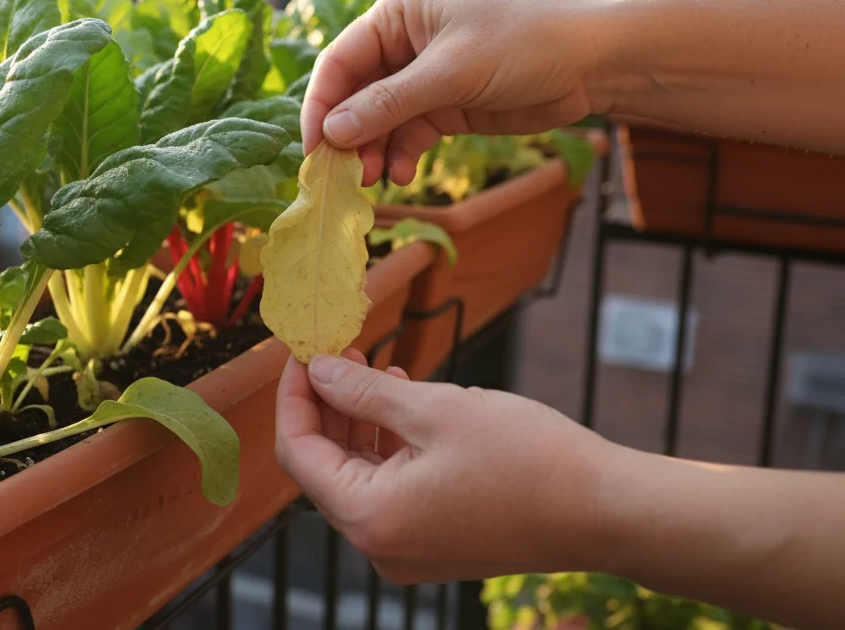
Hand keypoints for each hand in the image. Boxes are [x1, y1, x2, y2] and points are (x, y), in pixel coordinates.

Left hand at [275, 351, 619, 583]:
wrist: (606, 511)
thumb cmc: (527, 460)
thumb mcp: (434, 409)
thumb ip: (364, 392)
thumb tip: (318, 371)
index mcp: (370, 519)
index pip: (299, 452)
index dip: (295, 396)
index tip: (302, 352)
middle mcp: (380, 546)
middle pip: (326, 466)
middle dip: (328, 405)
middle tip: (339, 351)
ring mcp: (408, 550)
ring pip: (360, 476)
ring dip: (360, 421)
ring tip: (375, 368)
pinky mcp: (436, 543)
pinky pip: (392, 490)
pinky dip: (390, 446)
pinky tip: (405, 401)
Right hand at [301, 0, 612, 185]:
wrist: (593, 62)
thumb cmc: (524, 43)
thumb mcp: (451, 73)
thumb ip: (389, 104)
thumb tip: (332, 134)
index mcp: (397, 14)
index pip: (339, 62)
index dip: (321, 106)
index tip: (313, 149)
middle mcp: (403, 43)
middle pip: (355, 95)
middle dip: (348, 135)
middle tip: (342, 176)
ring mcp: (423, 76)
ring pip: (378, 120)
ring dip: (373, 151)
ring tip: (374, 181)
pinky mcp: (444, 106)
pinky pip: (407, 134)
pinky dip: (401, 155)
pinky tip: (403, 175)